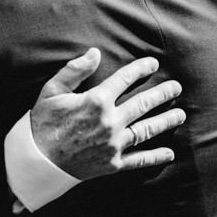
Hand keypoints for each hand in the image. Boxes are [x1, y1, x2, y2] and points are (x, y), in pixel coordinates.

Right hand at [30, 49, 185, 180]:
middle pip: (143, 103)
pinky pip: (140, 160)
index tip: (153, 64)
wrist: (36, 163)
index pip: (125, 79)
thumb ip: (75, 70)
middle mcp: (110, 121)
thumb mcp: (52, 91)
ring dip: (166, 120)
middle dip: (163, 93)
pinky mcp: (113, 164)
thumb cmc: (42, 124)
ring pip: (147, 129)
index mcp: (96, 101)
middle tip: (176, 88)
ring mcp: (114, 144)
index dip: (141, 69)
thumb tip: (95, 52)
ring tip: (181, 114)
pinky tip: (171, 153)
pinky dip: (156, 157)